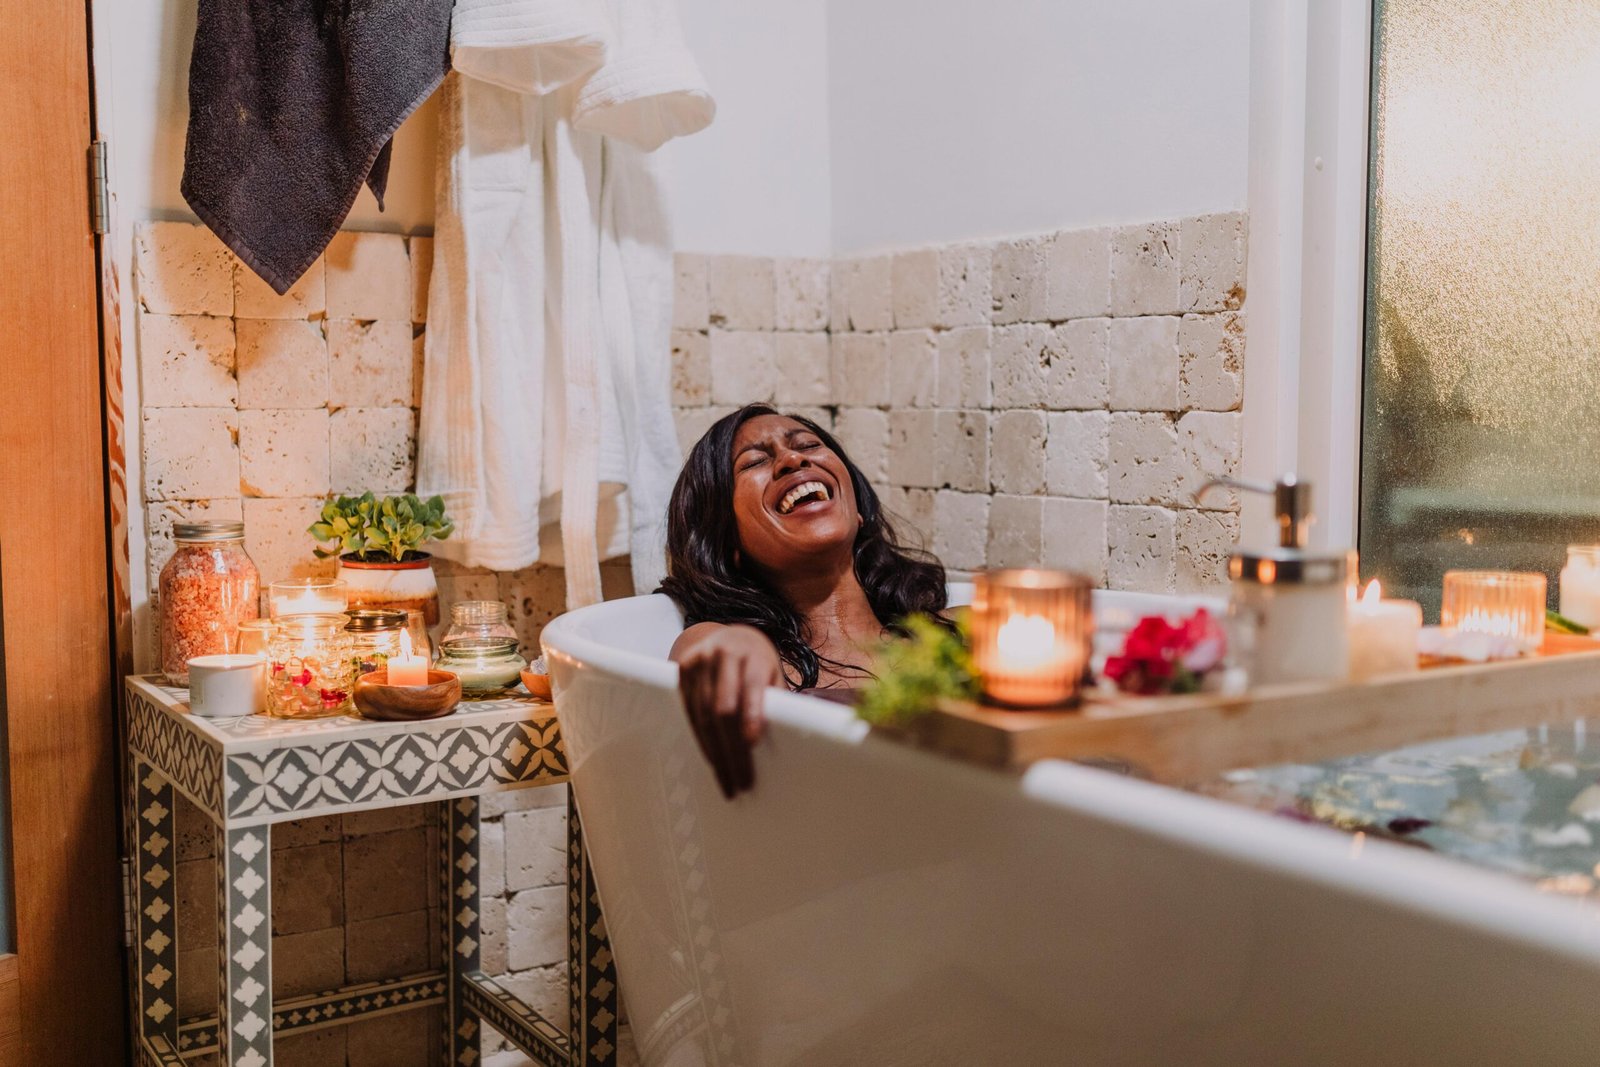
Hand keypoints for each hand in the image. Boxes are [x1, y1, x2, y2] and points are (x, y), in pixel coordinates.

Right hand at [673, 625, 782, 797]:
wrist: (728, 637)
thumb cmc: (758, 664)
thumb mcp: (772, 674)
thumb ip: (773, 701)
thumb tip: (786, 742)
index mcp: (753, 653)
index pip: (751, 686)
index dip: (751, 714)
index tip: (752, 744)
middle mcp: (724, 654)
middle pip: (724, 707)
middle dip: (733, 748)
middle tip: (742, 781)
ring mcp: (700, 660)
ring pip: (704, 714)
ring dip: (716, 752)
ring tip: (728, 780)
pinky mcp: (683, 669)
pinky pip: (690, 712)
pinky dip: (702, 739)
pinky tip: (713, 759)